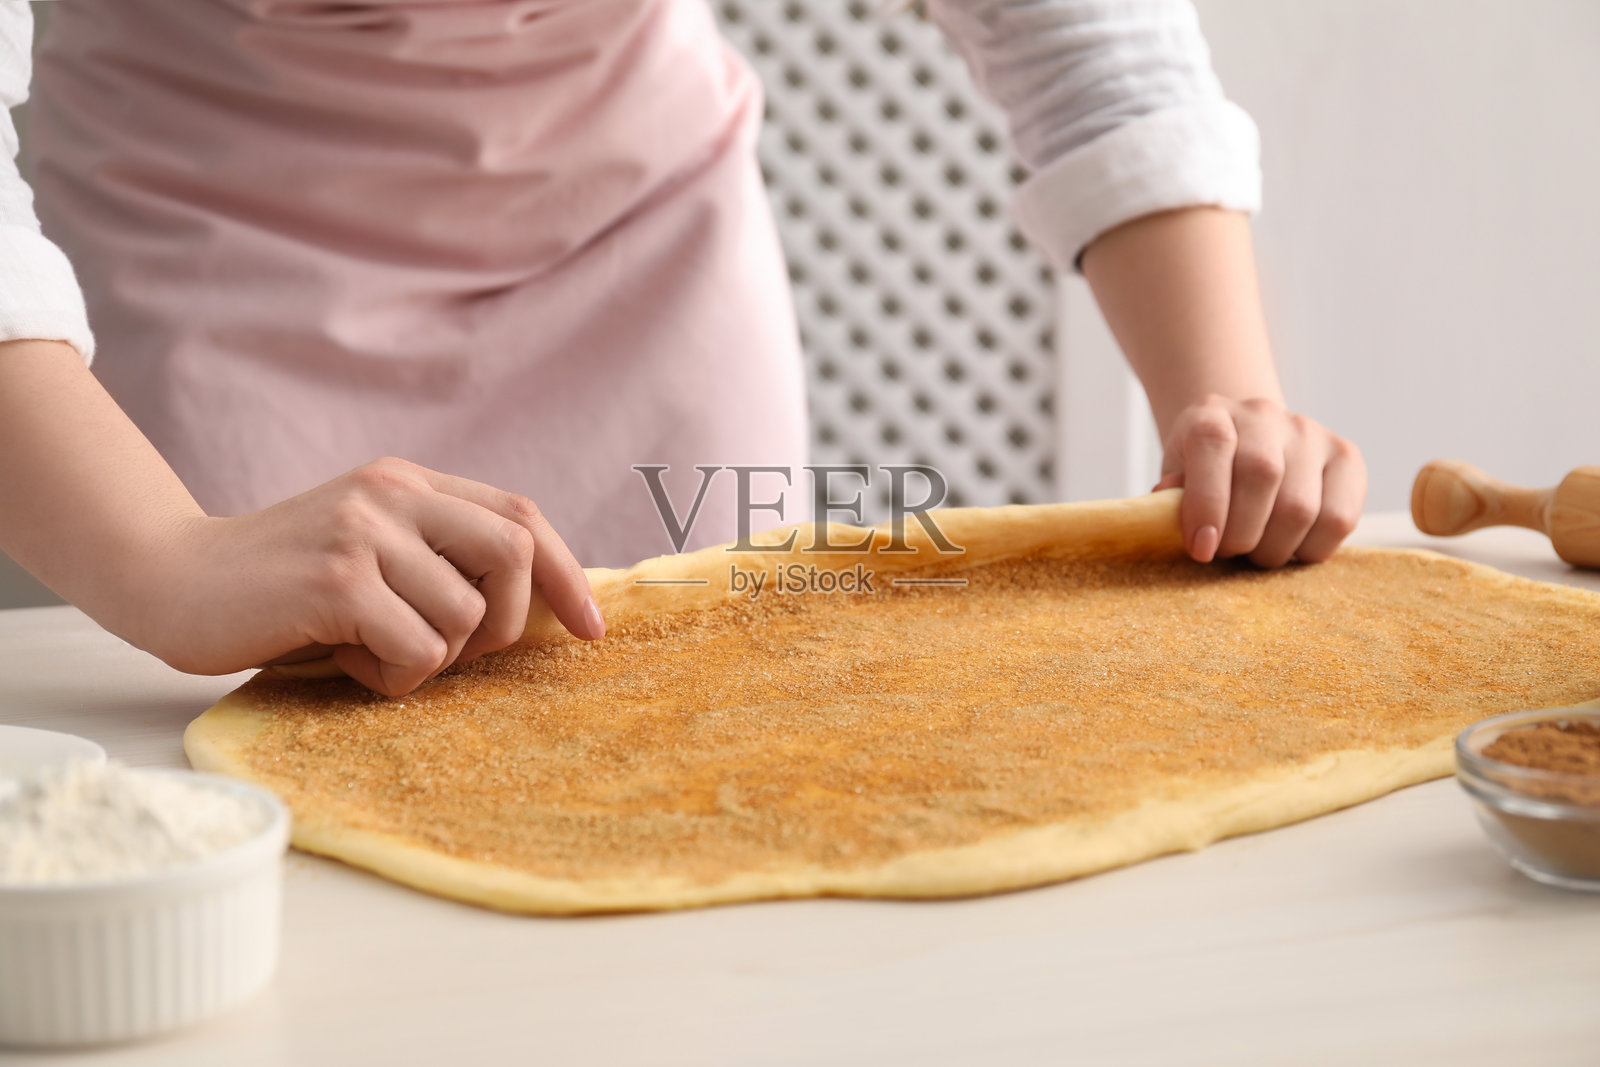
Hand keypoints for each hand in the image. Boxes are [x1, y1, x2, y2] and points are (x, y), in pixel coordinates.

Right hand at [146, 458, 603, 695]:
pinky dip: (394, 677)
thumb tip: (539, 607)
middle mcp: (393, 495)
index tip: (593, 629)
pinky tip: (347, 661)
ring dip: (431, 660)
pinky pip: (420, 650)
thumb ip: (436, 559)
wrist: (170, 578)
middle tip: (450, 651)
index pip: (522, 517)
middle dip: (506, 625)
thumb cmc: (280, 586)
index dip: (570, 574)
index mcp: (409, 483)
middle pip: (516, 556)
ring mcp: (365, 534)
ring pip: (467, 618)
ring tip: (370, 650)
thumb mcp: (370, 552)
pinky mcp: (338, 581)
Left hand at [1152, 396, 1365, 567]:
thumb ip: (1171, 497)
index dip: (1207, 503)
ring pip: (1301, 507)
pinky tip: (1291, 546)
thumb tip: (1168, 510)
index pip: (1213, 445)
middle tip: (1228, 553)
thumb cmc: (1204, 473)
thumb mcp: (1176, 479)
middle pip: (1262, 478)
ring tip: (1256, 551)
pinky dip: (1311, 548)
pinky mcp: (1346, 457)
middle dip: (1240, 535)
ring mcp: (1310, 432)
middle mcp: (1264, 415)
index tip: (1202, 549)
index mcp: (1210, 413)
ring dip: (1273, 548)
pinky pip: (1339, 518)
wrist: (1245, 444)